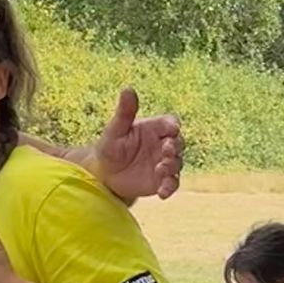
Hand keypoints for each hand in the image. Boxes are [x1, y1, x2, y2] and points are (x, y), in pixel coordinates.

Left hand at [93, 89, 183, 204]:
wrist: (104, 174)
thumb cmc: (110, 147)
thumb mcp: (115, 130)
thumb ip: (124, 112)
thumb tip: (127, 89)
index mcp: (155, 128)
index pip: (170, 123)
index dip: (173, 126)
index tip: (172, 129)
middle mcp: (163, 144)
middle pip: (179, 143)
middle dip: (175, 147)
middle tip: (166, 150)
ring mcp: (165, 163)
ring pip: (178, 163)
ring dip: (172, 166)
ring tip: (160, 169)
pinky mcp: (162, 181)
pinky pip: (172, 183)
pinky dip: (170, 187)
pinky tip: (162, 193)